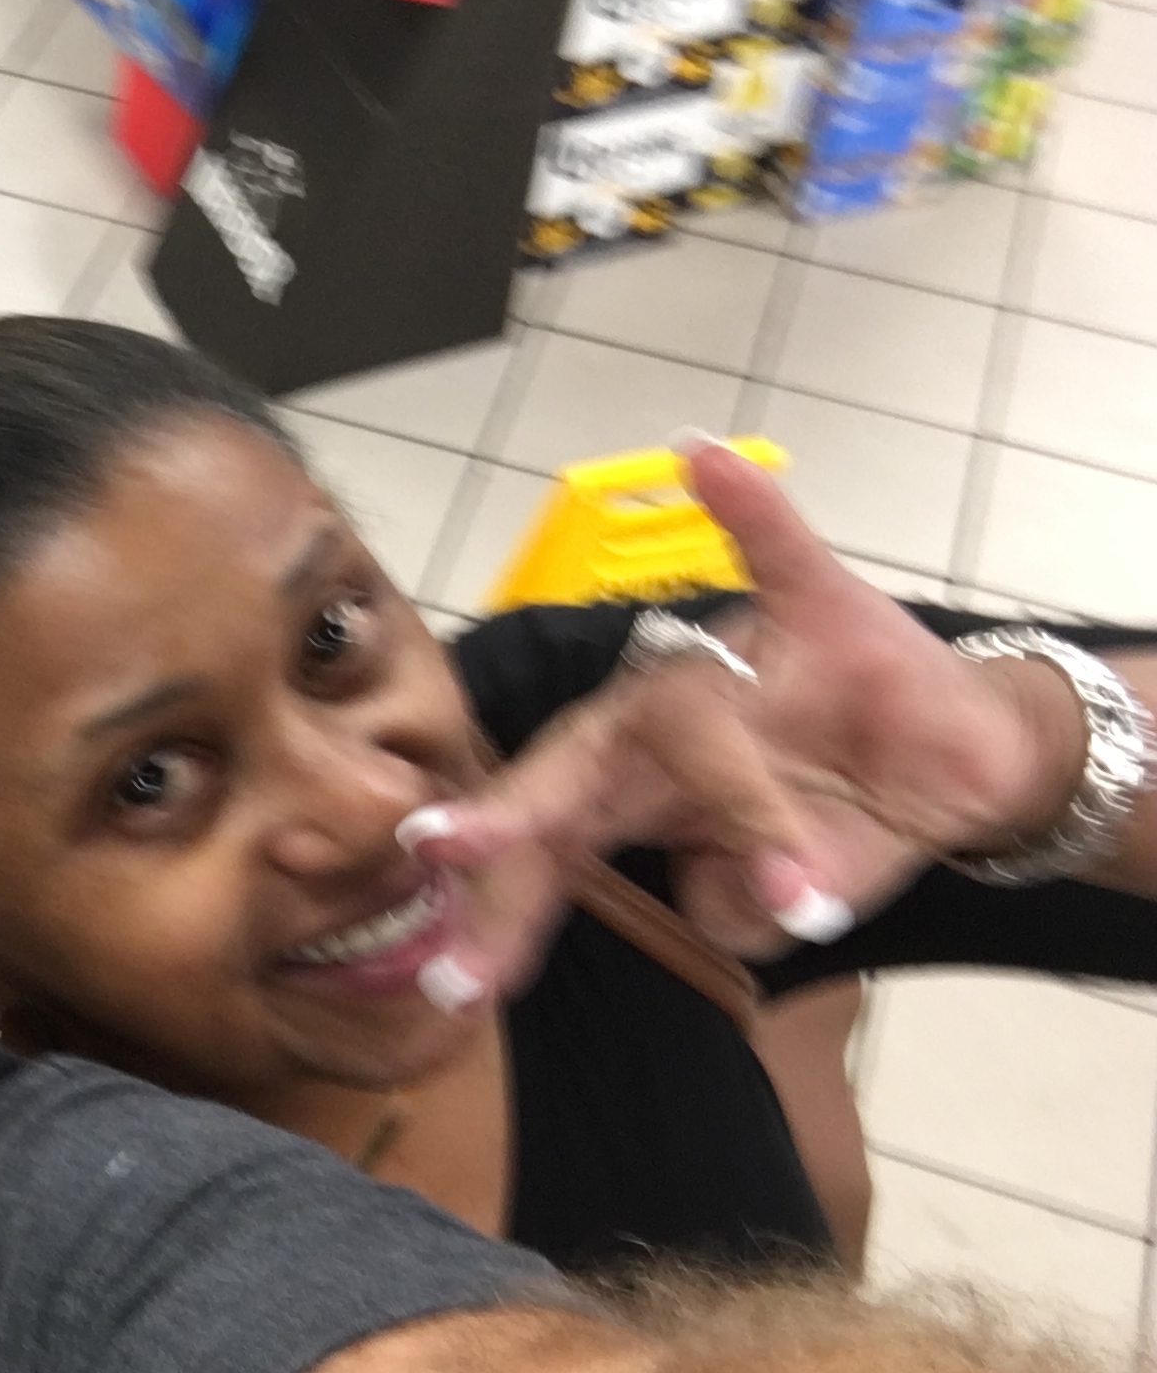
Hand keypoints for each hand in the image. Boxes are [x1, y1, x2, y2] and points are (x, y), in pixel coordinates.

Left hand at [401, 437, 1082, 1006]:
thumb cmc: (829, 814)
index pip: (540, 823)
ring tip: (801, 892)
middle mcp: (653, 722)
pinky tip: (706, 456)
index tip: (424, 857)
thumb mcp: (781, 889)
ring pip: (694, 718)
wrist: (947, 750)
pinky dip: (745, 498)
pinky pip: (775, 542)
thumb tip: (741, 916)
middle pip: (574, 771)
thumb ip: (741, 907)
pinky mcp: (812, 605)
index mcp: (622, 783)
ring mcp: (728, 663)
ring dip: (754, 813)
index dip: (489, 845)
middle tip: (441, 847)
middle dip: (512, 815)